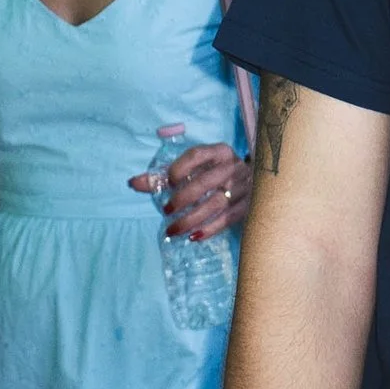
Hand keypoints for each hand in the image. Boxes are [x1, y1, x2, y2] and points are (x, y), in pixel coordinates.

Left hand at [128, 143, 251, 238]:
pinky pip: (228, 219)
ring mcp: (243, 187)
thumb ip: (163, 176)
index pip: (196, 155)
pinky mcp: (249, 206)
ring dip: (191, 218)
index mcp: (219, 152)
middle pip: (205, 182)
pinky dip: (210, 229)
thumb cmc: (215, 174)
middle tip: (166, 211)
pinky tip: (194, 236)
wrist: (257, 183)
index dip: (179, 168)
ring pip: (215, 203)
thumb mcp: (195, 170)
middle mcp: (233, 166)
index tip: (168, 182)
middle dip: (182, 198)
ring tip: (173, 230)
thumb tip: (133, 183)